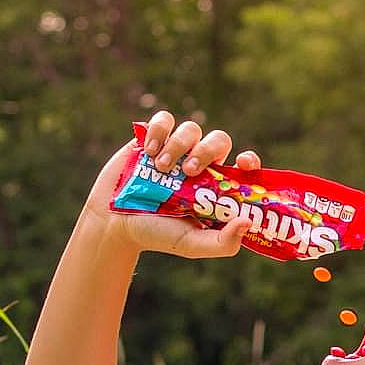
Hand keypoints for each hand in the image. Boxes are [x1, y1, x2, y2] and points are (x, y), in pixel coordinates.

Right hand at [84, 110, 262, 258]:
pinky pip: (164, 120)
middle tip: (189, 170)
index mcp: (215, 187)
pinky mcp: (152, 138)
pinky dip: (158, 130)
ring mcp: (176, 149)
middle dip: (206, 151)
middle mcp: (199, 164)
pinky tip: (148, 151)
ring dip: (178, 145)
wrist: (115, 223)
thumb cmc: (157, 235)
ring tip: (161, 167)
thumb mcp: (191, 244)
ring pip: (191, 128)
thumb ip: (222, 242)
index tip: (244, 162)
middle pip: (219, 140)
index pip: (241, 166)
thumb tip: (247, 223)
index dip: (249, 161)